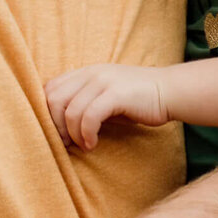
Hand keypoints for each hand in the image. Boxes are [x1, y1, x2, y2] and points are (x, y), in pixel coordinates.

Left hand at [45, 64, 168, 149]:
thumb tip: (60, 126)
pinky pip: (89, 117)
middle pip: (53, 99)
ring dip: (73, 134)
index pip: (49, 88)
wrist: (170, 91)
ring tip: (85, 145)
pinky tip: (93, 144)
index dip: (46, 113)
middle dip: (55, 126)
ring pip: (70, 111)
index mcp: (86, 72)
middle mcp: (91, 73)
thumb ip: (85, 101)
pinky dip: (87, 134)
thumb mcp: (106, 95)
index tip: (58, 133)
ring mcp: (104, 81)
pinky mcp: (116, 93)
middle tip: (67, 143)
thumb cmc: (138, 100)